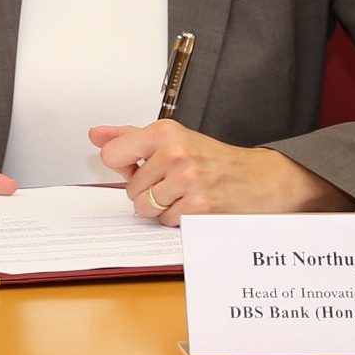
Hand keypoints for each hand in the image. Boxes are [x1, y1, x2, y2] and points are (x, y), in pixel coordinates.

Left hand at [90, 122, 351, 221]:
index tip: (141, 166)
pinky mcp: (199, 207)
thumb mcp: (172, 138)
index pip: (112, 156)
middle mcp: (175, 153)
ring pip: (146, 208)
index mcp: (163, 132)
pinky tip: (195, 207)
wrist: (260, 178)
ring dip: (162, 208)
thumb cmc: (213, 159)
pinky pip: (167, 222)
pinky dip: (179, 220)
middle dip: (148, 191)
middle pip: (129, 189)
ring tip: (184, 195)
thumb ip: (129, 137)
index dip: (124, 168)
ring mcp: (188, 180)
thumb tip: (94, 135)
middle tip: (174, 183)